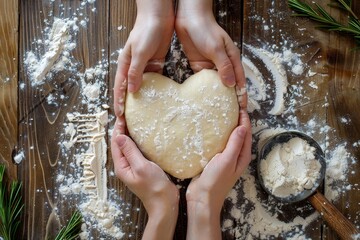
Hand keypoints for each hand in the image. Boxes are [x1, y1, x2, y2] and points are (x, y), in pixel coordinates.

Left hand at [111, 120, 178, 239]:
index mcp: (122, 166)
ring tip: (133, 122)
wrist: (165, 203)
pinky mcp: (142, 167)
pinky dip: (138, 142)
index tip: (122, 116)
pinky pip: (137, 152)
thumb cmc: (153, 187)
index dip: (118, 129)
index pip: (116, 144)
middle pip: (120, 145)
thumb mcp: (141, 166)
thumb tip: (119, 137)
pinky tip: (144, 136)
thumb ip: (130, 151)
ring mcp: (134, 167)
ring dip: (130, 135)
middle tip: (127, 116)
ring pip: (128, 147)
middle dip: (122, 130)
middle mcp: (125, 166)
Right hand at [114, 0, 174, 117]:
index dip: (119, 102)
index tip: (120, 116)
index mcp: (125, 65)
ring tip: (143, 115)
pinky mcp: (155, 65)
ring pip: (141, 87)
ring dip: (141, 100)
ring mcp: (144, 67)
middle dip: (128, 105)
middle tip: (130, 120)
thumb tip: (132, 90)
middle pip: (129, 90)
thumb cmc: (146, 31)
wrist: (158, 17)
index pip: (120, 87)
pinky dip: (154, 91)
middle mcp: (133, 68)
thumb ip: (135, 71)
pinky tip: (157, 101)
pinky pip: (154, 81)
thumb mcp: (140, 52)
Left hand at [175, 0, 246, 108]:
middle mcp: (223, 64)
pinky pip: (202, 81)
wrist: (189, 17)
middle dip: (230, 99)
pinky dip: (203, 90)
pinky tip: (200, 100)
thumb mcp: (216, 48)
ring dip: (216, 97)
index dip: (241, 95)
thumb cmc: (206, 29)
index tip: (241, 110)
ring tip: (215, 112)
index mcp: (232, 59)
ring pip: (216, 85)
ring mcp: (210, 65)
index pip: (239, 81)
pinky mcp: (198, 65)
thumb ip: (224, 66)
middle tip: (229, 115)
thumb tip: (231, 85)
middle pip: (229, 85)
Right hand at [186, 110, 251, 239]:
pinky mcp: (215, 159)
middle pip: (239, 133)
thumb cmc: (215, 181)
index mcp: (242, 155)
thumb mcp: (227, 160)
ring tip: (219, 112)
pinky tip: (209, 128)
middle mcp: (236, 155)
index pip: (246, 131)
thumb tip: (243, 126)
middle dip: (236, 119)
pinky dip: (216, 134)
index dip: (244, 117)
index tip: (238, 103)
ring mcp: (225, 157)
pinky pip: (218, 143)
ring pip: (228, 137)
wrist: (201, 198)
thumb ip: (235, 144)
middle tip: (229, 104)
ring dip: (226, 126)